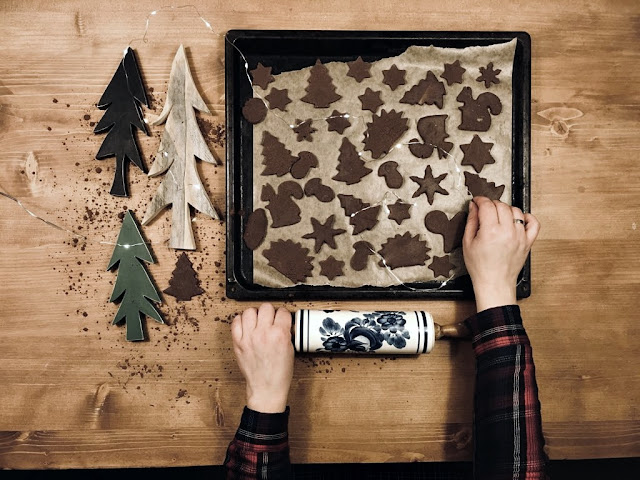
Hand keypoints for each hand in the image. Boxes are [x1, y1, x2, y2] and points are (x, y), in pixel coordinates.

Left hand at [231, 303, 293, 412]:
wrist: (266, 388)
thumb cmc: (279, 373)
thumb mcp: (290, 350)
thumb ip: (285, 332)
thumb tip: (281, 321)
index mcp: (280, 335)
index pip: (282, 311)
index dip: (283, 315)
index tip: (282, 318)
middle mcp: (263, 333)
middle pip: (266, 307)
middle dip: (270, 312)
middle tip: (270, 320)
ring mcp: (249, 337)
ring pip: (250, 311)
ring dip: (255, 315)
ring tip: (257, 322)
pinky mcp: (238, 342)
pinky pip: (236, 322)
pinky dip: (241, 321)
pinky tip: (246, 326)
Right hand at [463, 197, 539, 311]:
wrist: (494, 283)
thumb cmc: (480, 267)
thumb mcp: (467, 243)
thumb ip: (471, 222)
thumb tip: (473, 206)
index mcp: (490, 231)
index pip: (487, 205)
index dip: (480, 200)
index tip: (477, 201)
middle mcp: (507, 231)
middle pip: (501, 205)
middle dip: (491, 204)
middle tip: (485, 210)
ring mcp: (520, 236)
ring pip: (516, 211)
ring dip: (506, 209)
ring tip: (498, 216)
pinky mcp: (528, 242)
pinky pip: (533, 223)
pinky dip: (527, 217)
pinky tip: (518, 220)